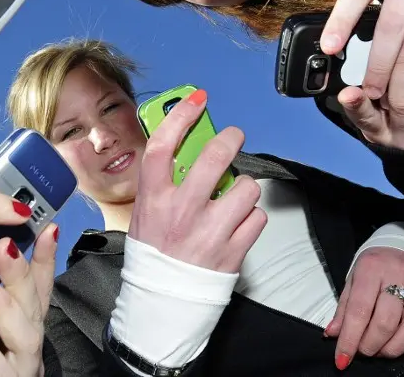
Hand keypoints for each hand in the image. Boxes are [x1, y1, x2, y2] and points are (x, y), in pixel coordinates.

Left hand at [0, 224, 57, 376]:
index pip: (40, 284)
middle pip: (33, 302)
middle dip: (22, 270)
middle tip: (3, 243)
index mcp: (21, 323)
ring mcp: (19, 367)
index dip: (45, 255)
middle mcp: (26, 343)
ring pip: (24, 333)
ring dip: (2, 304)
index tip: (47, 226)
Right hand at [130, 88, 266, 272]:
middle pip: (215, 157)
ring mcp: (210, 231)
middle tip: (234, 137)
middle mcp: (182, 211)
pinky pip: (258, 218)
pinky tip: (237, 226)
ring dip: (244, 189)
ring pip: (247, 187)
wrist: (161, 303)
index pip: (163, 145)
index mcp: (154, 199)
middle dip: (231, 138)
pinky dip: (251, 219)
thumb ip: (163, 183)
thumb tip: (186, 148)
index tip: (197, 100)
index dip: (181, 115)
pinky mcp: (233, 250)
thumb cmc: (153, 255)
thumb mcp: (145, 213)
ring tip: (232, 200)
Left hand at [325, 247, 403, 369]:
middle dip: (370, 345)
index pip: (359, 310)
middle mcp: (399, 275)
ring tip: (379, 351)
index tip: (342, 359)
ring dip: (392, 349)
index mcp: (372, 267)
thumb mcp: (353, 278)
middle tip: (361, 352)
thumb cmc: (375, 265)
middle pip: (385, 322)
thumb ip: (344, 307)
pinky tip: (397, 343)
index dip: (350, 339)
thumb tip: (333, 334)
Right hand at [337, 27, 403, 149]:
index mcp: (378, 131)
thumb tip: (351, 60)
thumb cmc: (392, 127)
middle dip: (400, 66)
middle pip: (402, 101)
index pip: (365, 118)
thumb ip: (362, 98)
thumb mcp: (371, 120)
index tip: (347, 93)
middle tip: (400, 34)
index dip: (357, 105)